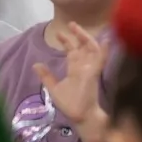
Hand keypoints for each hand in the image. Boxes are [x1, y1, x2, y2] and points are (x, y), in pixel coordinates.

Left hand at [34, 23, 109, 141]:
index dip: (67, 42)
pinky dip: (104, 50)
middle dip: (78, 35)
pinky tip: (105, 41)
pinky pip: (100, 60)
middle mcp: (84, 67)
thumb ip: (47, 76)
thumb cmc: (70, 105)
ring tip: (77, 28)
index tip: (58, 33)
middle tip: (71, 24)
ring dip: (86, 38)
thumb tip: (35, 64)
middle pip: (83, 47)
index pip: (72, 51)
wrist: (81, 117)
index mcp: (75, 69)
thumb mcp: (54, 88)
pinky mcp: (94, 74)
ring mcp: (90, 69)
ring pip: (92, 49)